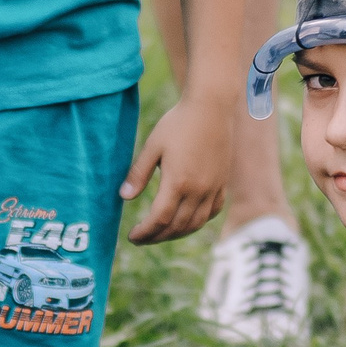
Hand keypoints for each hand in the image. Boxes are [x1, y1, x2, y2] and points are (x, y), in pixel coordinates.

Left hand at [119, 94, 231, 243]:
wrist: (211, 107)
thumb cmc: (178, 123)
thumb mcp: (153, 146)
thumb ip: (138, 174)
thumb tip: (123, 198)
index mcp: (178, 182)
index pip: (159, 219)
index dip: (145, 232)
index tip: (132, 236)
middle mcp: (198, 190)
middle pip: (177, 227)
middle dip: (157, 237)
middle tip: (142, 239)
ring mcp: (213, 188)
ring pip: (195, 224)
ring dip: (176, 234)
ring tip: (161, 234)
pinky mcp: (221, 183)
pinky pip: (212, 212)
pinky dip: (198, 222)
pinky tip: (186, 221)